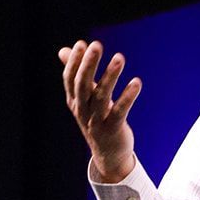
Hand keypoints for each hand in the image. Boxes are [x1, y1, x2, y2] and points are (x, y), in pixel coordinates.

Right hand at [58, 40, 141, 181]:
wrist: (108, 155)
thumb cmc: (96, 120)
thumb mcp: (84, 98)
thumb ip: (76, 73)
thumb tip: (63, 50)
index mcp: (75, 101)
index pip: (70, 79)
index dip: (74, 62)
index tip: (81, 43)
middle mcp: (83, 111)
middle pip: (82, 85)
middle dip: (88, 64)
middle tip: (96, 45)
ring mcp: (97, 121)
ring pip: (101, 97)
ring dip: (110, 76)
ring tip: (119, 57)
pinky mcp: (113, 129)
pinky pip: (120, 111)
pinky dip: (128, 97)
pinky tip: (136, 82)